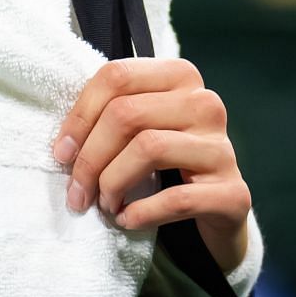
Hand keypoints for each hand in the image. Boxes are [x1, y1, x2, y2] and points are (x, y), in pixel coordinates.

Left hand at [49, 58, 251, 274]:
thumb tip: (63, 147)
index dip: (80, 115)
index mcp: (180, 76)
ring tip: (104, 205)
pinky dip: (142, 212)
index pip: (117, 76)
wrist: (215, 208)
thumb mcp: (138, 128)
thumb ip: (108, 117)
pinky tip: (127, 220)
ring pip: (149, 147)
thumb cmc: (164, 162)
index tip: (62, 153)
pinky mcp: (234, 192)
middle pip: (127, 114)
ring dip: (113, 183)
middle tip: (77, 192)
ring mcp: (223, 147)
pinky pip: (177, 197)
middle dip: (91, 157)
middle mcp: (206, 103)